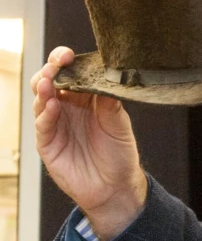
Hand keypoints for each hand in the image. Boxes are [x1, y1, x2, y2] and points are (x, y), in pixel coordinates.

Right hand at [32, 46, 146, 240]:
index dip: (66, 61)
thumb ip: (109, 103)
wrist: (116, 186)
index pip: (72, 72)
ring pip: (41, 99)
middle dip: (50, 69)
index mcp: (86, 97)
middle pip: (50, 81)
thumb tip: (103, 78)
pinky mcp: (48, 143)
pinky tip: (51, 104)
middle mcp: (68, 106)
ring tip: (50, 81)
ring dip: (44, 88)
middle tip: (57, 64)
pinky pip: (42, 124)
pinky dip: (45, 113)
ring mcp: (56, 124)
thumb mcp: (120, 124)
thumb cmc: (119, 153)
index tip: (68, 54)